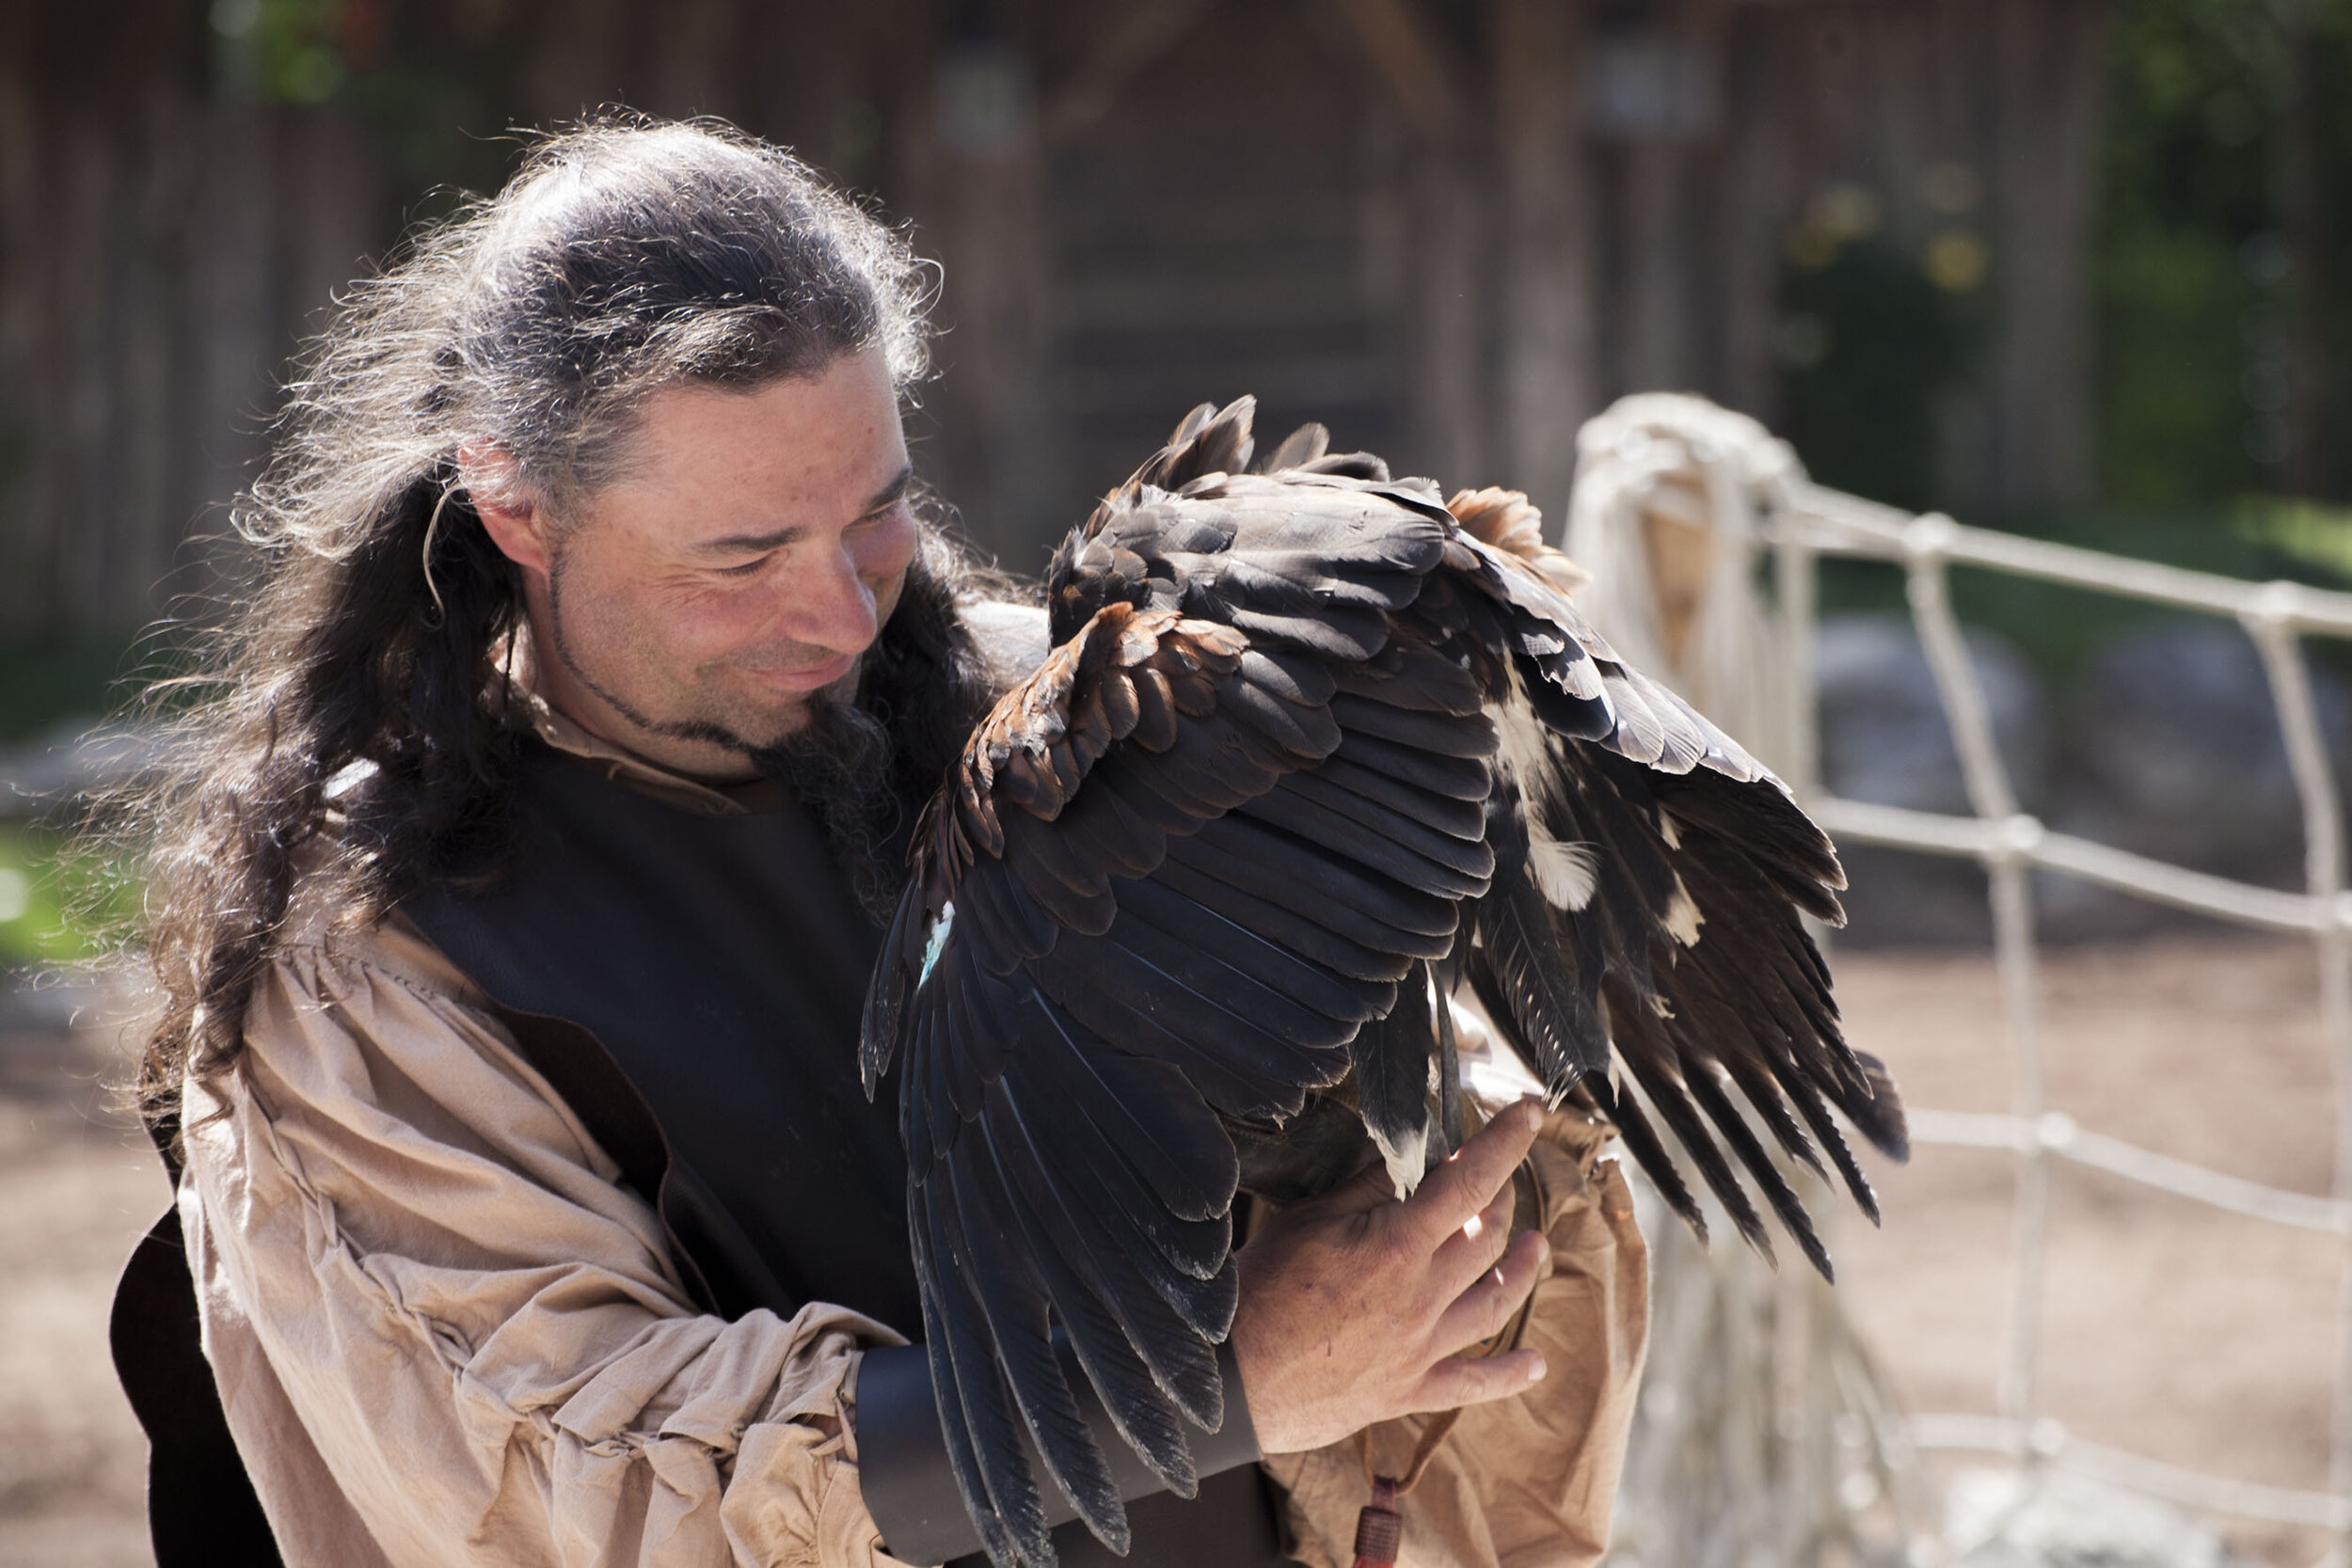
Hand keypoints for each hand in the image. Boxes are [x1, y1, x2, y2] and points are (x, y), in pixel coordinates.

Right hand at [1227, 1098, 1551, 1454]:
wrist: (1236, 1377)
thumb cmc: (1261, 1291)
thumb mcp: (1309, 1220)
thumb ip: (1368, 1189)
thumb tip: (1409, 1158)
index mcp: (1397, 1246)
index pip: (1469, 1181)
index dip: (1505, 1141)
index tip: (1529, 1113)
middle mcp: (1422, 1297)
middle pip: (1487, 1239)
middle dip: (1502, 1198)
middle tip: (1499, 1179)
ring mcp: (1420, 1348)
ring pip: (1494, 1305)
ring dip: (1521, 1271)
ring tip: (1535, 1246)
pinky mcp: (1408, 1390)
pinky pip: (1471, 1383)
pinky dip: (1508, 1375)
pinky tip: (1535, 1365)